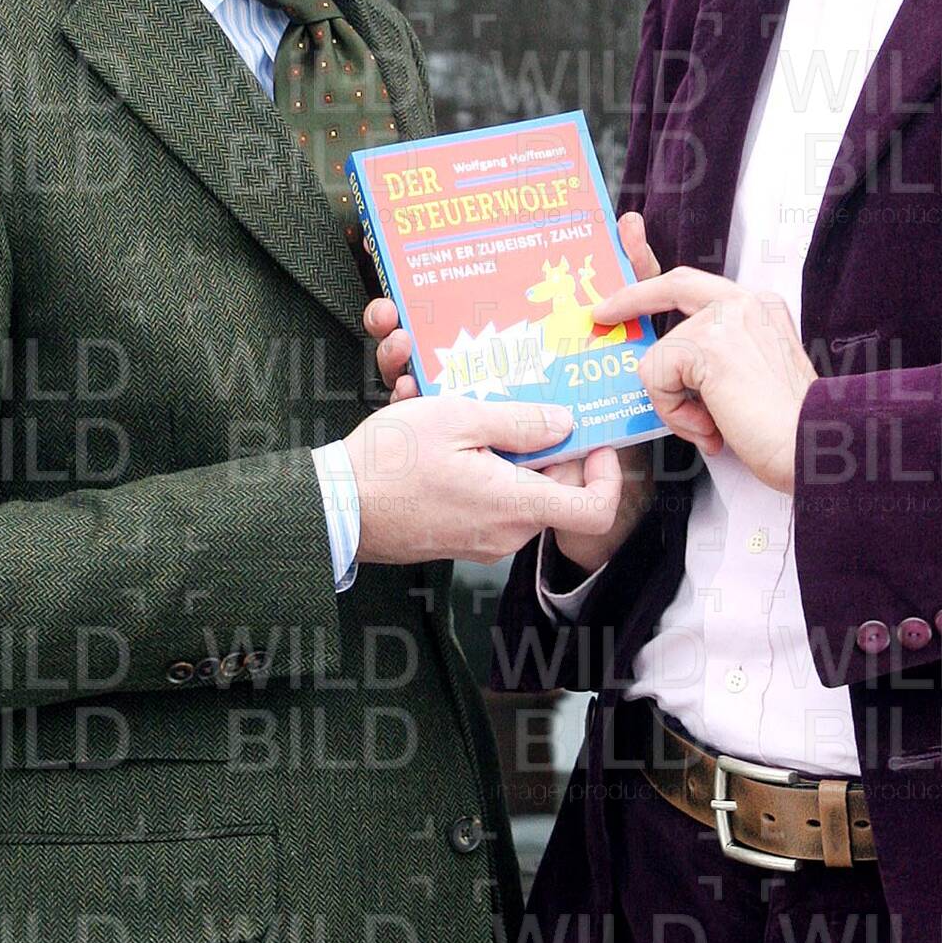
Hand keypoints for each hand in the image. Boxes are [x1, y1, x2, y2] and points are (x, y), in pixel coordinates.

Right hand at [360, 210, 665, 573]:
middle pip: (557, 488)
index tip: (592, 440)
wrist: (334, 508)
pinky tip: (445, 434)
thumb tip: (567, 424)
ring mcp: (482, 539)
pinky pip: (488, 497)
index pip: (595, 510)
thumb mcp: (459, 420)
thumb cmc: (390, 462)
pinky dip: (478, 466)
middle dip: (544, 444)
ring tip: (467, 409)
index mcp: (516, 504)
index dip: (607, 475)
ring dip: (503, 448)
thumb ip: (521, 423)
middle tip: (518, 403)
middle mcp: (506, 531)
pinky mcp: (458, 537)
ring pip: (519, 487)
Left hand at [586, 264, 818, 494]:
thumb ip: (714, 359)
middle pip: (673, 285)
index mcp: (760, 309)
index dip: (657, 284)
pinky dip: (673, 412)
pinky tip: (709, 427)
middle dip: (631, 296)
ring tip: (711, 425)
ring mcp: (727, 320)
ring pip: (660, 355)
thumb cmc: (786, 430)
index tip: (629, 274)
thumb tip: (666, 366)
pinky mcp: (707, 345)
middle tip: (602, 313)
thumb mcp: (749, 377)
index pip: (697, 285)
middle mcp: (746, 303)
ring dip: (673, 401)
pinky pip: (656, 377)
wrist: (812, 447)